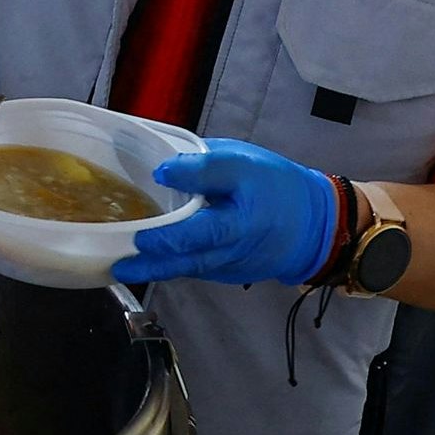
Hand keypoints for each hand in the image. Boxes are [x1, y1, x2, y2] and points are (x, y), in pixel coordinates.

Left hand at [109, 139, 340, 290]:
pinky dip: (171, 267)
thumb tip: (162, 168)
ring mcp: (233, 262)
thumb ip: (204, 164)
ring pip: (191, 266)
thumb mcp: (243, 161)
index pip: (207, 215)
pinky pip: (196, 270)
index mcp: (242, 212)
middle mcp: (237, 242)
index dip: (177, 213)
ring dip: (156, 268)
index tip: (153, 194)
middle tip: (124, 257)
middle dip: (157, 255)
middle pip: (193, 251)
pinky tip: (144, 263)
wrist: (313, 224)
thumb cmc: (273, 183)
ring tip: (121, 267)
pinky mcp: (228, 273)